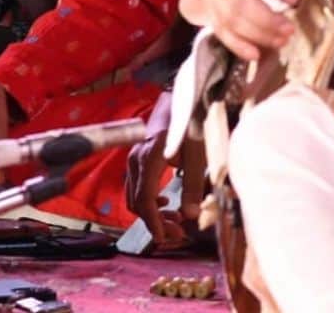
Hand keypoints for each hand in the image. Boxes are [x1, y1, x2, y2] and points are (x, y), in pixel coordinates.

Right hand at [126, 92, 211, 251]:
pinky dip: (149, 200)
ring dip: (153, 213)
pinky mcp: (138, 158)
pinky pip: (137, 187)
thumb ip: (194, 184)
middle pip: (137, 202)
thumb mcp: (198, 153)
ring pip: (135, 196)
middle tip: (178, 232)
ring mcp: (134, 158)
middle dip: (155, 222)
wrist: (183, 95)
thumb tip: (190, 216)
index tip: (165, 238)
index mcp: (150, 158)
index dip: (154, 223)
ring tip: (176, 220)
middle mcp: (136, 159)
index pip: (145, 200)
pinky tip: (165, 202)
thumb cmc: (192, 121)